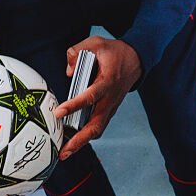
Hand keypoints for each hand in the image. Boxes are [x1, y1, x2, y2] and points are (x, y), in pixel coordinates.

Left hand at [55, 37, 142, 158]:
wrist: (136, 59)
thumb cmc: (115, 52)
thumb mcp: (96, 42)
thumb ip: (77, 52)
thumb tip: (68, 72)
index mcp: (108, 81)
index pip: (90, 96)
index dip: (74, 105)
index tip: (58, 113)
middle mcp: (110, 98)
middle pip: (95, 125)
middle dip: (79, 140)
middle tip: (64, 151)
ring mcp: (111, 107)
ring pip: (97, 130)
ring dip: (81, 142)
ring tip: (65, 153)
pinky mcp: (109, 111)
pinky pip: (97, 126)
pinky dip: (85, 136)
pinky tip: (71, 140)